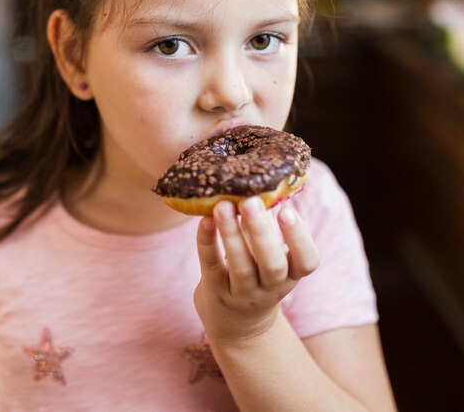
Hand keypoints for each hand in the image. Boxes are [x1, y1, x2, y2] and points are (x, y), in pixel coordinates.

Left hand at [194, 197, 318, 345]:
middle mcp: (270, 288)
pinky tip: (204, 219)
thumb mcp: (273, 261)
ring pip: (240, 267)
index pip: (307, 262)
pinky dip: (207, 241)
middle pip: (272, 265)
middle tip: (251, 201)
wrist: (237, 328)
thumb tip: (264, 182)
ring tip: (223, 205)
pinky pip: (211, 265)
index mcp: (290, 275)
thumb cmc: (258, 278)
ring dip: (231, 234)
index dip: (299, 238)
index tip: (288, 210)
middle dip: (261, 233)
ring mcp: (242, 294)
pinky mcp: (215, 292)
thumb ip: (270, 231)